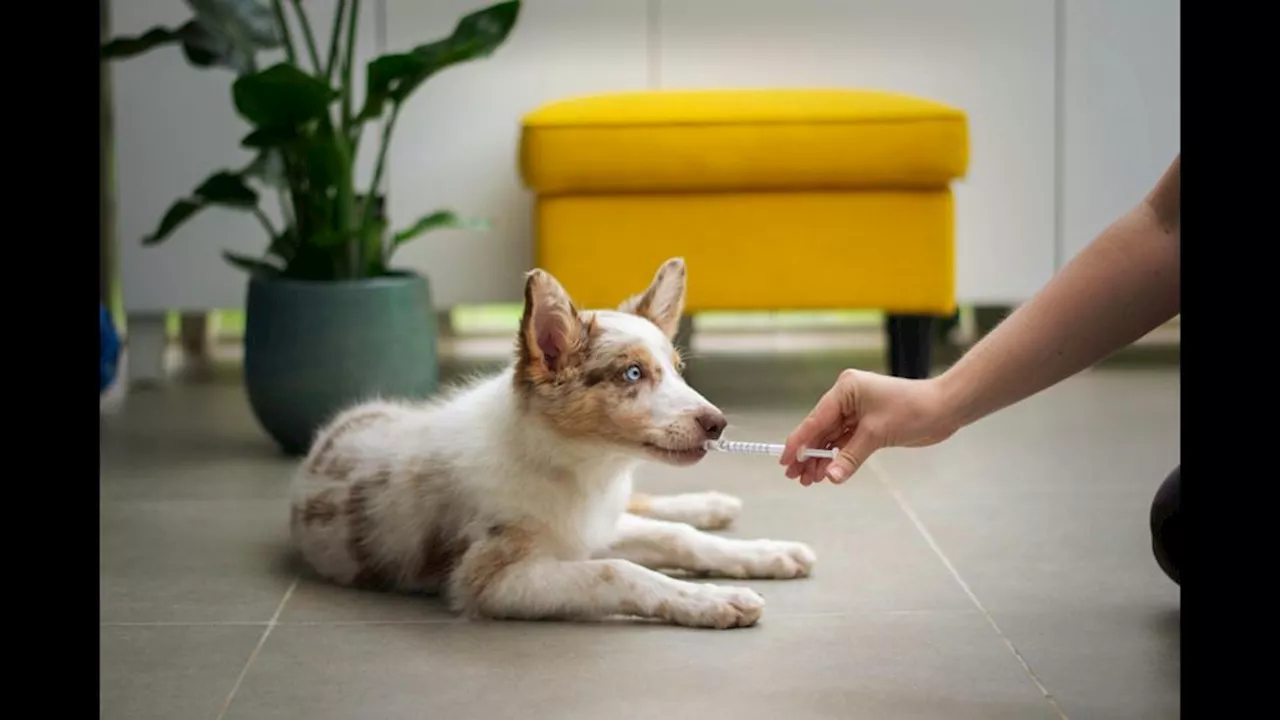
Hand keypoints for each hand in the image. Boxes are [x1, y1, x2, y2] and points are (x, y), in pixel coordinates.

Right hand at [780, 369, 955, 485]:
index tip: (785, 460)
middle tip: (795, 477)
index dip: (799, 442)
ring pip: (832, 438)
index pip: (815, 419)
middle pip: (820, 430)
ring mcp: (857, 411)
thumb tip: (831, 477)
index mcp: (845, 389)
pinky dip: (837, 457)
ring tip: (809, 481)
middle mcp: (847, 398)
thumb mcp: (877, 433)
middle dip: (808, 454)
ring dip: (822, 459)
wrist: (944, 409)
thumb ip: (850, 456)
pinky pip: (846, 442)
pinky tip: (828, 472)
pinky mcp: (867, 423)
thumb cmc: (913, 410)